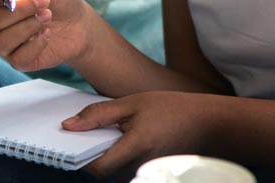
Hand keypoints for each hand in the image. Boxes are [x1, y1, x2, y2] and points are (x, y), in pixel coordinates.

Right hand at [0, 0, 91, 71]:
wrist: (80, 22)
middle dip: (21, 10)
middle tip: (45, 1)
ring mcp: (7, 44)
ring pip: (2, 41)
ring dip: (29, 26)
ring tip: (48, 16)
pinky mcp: (20, 60)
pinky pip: (18, 57)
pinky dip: (36, 44)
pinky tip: (47, 34)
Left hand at [61, 91, 216, 177]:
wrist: (205, 122)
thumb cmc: (171, 108)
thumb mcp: (133, 102)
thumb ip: (100, 113)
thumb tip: (69, 125)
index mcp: (136, 147)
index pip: (97, 166)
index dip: (79, 157)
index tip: (70, 142)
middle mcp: (140, 166)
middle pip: (103, 170)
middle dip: (91, 153)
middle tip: (85, 132)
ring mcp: (145, 171)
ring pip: (113, 169)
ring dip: (104, 153)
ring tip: (105, 131)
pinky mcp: (149, 171)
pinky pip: (124, 167)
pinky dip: (117, 154)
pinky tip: (120, 137)